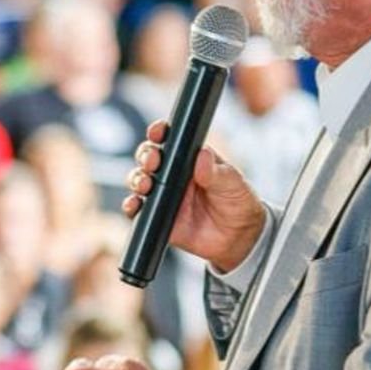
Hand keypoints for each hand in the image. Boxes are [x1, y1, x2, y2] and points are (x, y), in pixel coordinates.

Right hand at [122, 121, 265, 272]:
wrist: (239, 237)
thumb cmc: (237, 201)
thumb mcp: (233, 182)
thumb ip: (216, 171)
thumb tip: (202, 155)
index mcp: (190, 158)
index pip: (170, 139)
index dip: (159, 132)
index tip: (157, 132)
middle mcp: (173, 173)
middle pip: (149, 157)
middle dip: (145, 155)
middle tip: (152, 161)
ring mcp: (164, 194)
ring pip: (139, 180)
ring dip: (136, 178)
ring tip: (145, 184)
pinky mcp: (158, 217)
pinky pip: (138, 210)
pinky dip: (131, 206)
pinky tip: (135, 205)